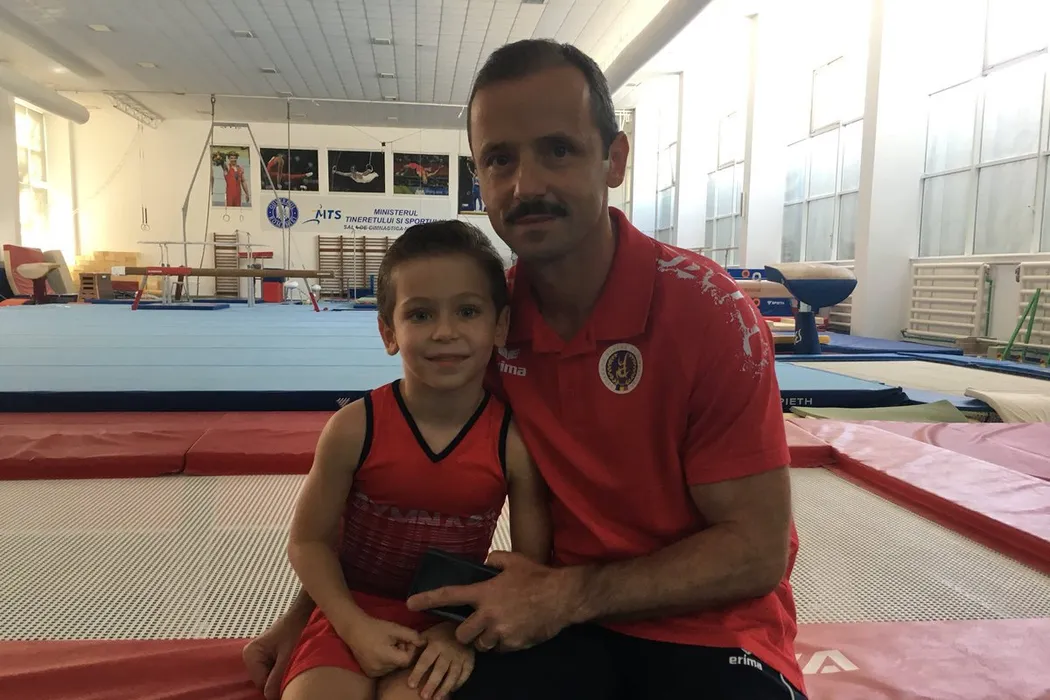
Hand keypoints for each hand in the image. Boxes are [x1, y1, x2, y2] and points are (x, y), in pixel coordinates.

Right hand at [242, 611, 307, 699]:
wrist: (302, 615)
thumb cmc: (295, 629)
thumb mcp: (288, 655)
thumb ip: (277, 677)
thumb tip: (269, 697)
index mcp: (251, 654)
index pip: (261, 683)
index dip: (276, 685)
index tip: (290, 679)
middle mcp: (251, 657)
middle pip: (264, 682)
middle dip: (279, 680)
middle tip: (294, 669)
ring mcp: (258, 658)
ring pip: (269, 679)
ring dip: (282, 676)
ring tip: (294, 663)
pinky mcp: (267, 658)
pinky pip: (273, 673)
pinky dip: (283, 671)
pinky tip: (292, 663)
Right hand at [341, 614, 424, 678]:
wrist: (354, 630)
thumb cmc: (376, 627)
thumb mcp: (396, 628)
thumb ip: (412, 635)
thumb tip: (424, 643)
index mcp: (386, 656)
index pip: (407, 659)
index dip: (410, 650)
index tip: (406, 640)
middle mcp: (380, 668)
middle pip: (401, 664)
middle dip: (403, 652)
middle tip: (397, 640)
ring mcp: (374, 672)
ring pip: (394, 668)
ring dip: (395, 657)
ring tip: (389, 645)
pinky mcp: (370, 673)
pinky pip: (385, 670)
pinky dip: (387, 662)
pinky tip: (382, 651)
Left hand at [405, 552, 583, 652]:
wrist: (562, 597)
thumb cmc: (537, 577)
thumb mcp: (513, 560)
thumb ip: (494, 560)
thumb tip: (485, 562)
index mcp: (484, 592)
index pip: (449, 596)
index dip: (427, 599)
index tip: (410, 603)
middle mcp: (488, 614)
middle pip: (462, 633)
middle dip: (466, 631)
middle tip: (477, 624)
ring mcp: (500, 632)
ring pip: (481, 644)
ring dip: (486, 638)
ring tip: (500, 626)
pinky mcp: (513, 645)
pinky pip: (500, 649)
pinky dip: (503, 643)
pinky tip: (514, 630)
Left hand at [407, 623, 473, 699]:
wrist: (461, 627)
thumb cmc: (439, 634)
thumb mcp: (427, 635)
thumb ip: (416, 645)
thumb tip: (405, 655)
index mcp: (436, 644)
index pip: (425, 660)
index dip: (418, 673)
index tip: (411, 685)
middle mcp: (448, 651)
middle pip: (440, 669)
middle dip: (432, 684)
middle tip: (424, 696)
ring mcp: (460, 656)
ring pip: (453, 674)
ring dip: (445, 687)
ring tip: (437, 698)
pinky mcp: (470, 659)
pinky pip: (466, 673)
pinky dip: (459, 683)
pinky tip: (451, 690)